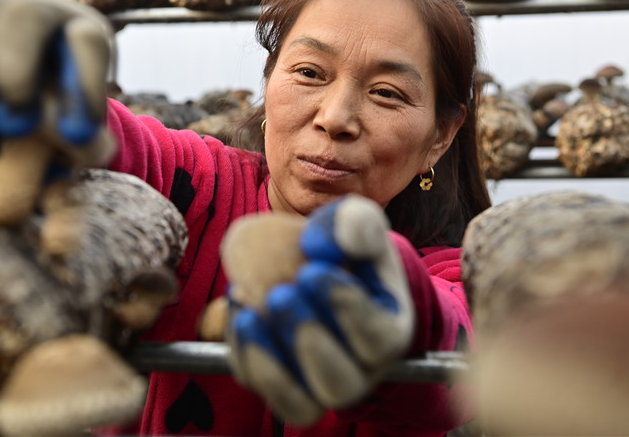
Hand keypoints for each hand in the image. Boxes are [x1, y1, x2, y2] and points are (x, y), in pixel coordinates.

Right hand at [0, 0, 114, 165]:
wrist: (9, 78)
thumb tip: (75, 140)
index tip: (77, 134)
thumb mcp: (77, 121)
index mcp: (80, 29)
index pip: (88, 41)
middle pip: (23, 15)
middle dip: (15, 75)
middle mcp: (35, 6)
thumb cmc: (52, 106)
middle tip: (14, 128)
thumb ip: (84, 140)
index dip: (84, 87)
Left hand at [226, 195, 413, 426]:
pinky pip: (263, 392)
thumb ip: (356, 223)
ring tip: (251, 315)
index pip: (379, 339)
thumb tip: (329, 243)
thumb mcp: (358, 224)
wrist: (325, 271)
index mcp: (389, 333)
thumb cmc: (348, 251)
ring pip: (302, 404)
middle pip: (340, 382)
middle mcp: (360, 372)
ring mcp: (319, 387)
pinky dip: (246, 359)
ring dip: (273, 363)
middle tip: (280, 294)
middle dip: (308, 339)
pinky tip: (239, 318)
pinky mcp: (282, 388)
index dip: (346, 308)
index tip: (312, 270)